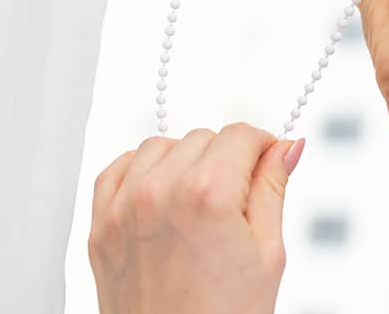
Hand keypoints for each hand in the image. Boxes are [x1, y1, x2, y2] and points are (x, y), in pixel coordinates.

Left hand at [88, 125, 305, 313]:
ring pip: (161, 146)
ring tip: (200, 204)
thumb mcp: (268, 252)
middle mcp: (159, 193)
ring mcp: (123, 209)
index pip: (241, 135)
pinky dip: (142, 172)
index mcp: (207, 195)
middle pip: (204, 137)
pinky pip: (119, 169)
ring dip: (184, 162)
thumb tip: (289, 145)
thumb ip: (274, 187)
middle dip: (226, 160)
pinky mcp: (100, 227)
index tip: (267, 164)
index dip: (263, 147)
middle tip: (236, 203)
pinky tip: (163, 196)